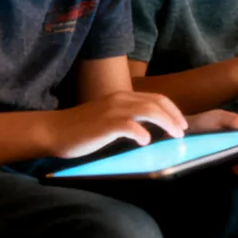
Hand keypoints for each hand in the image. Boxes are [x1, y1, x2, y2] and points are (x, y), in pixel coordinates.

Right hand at [46, 91, 185, 157]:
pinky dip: (141, 132)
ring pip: (149, 110)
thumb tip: (150, 129)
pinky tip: (146, 141)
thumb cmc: (82, 128)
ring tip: (174, 136)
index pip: (157, 97)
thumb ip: (128, 117)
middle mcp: (120, 99)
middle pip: (157, 102)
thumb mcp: (109, 117)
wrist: (54, 131)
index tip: (182, 123)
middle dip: (174, 116)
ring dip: (166, 122)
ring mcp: (113, 110)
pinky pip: (129, 125)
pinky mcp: (105, 124)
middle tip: (183, 131)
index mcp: (123, 96)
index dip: (173, 109)